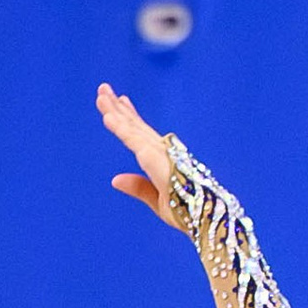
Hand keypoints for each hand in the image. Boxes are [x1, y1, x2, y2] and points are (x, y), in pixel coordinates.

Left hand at [100, 86, 183, 223]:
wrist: (206, 218)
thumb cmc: (187, 213)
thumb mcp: (157, 202)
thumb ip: (138, 188)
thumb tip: (114, 179)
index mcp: (163, 160)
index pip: (142, 134)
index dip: (129, 117)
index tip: (121, 101)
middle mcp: (162, 151)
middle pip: (135, 125)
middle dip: (119, 107)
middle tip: (104, 88)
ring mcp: (160, 152)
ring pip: (132, 127)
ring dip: (115, 110)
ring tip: (102, 92)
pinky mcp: (155, 158)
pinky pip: (133, 140)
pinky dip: (120, 127)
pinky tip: (107, 116)